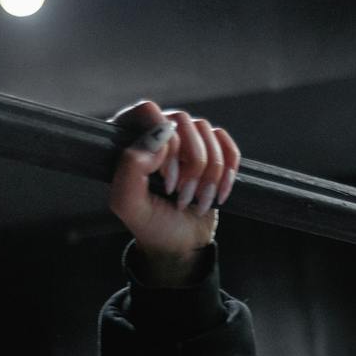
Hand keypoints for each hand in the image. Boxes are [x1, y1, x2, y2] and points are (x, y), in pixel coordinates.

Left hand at [108, 100, 239, 286]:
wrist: (180, 244)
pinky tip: (218, 193)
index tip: (167, 180)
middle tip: (182, 196)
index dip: (164, 143)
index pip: (148, 111)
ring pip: (206, 130)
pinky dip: (227, 170)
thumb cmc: (151, 225)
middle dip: (190, 164)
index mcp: (128, 138)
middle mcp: (155, 131)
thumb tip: (161, 136)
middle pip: (182, 120)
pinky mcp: (210, 148)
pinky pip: (225, 142)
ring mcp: (185, 138)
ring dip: (209, 172)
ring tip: (197, 200)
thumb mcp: (130, 205)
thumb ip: (130, 168)